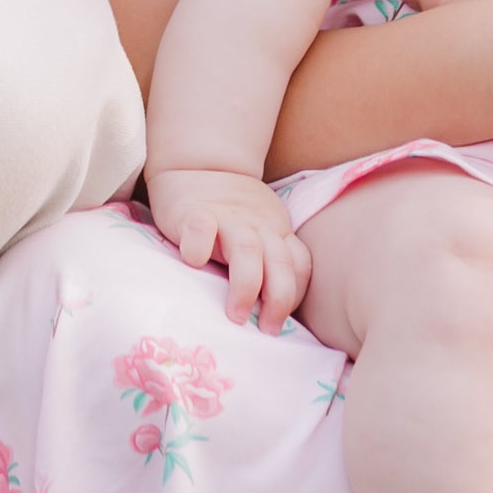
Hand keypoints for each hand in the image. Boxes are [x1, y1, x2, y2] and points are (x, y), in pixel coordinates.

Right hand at [146, 163, 310, 329]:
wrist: (198, 163)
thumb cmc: (228, 212)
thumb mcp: (259, 230)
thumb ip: (268, 258)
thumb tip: (270, 313)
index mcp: (276, 231)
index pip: (299, 263)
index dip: (295, 294)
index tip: (278, 322)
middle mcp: (257, 225)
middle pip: (280, 261)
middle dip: (279, 299)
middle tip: (267, 329)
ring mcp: (226, 217)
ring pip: (247, 250)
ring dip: (246, 287)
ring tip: (235, 316)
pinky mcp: (194, 211)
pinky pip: (202, 229)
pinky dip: (199, 248)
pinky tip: (194, 264)